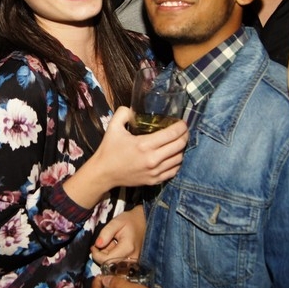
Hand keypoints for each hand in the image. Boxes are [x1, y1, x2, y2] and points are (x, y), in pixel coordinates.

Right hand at [63, 106, 187, 207]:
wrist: (104, 173)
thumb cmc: (109, 150)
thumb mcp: (113, 127)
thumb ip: (123, 113)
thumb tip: (132, 107)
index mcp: (144, 144)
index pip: (172, 134)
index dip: (181, 126)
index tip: (182, 122)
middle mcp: (153, 159)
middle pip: (179, 145)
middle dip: (184, 136)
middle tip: (183, 131)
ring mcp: (155, 171)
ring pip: (179, 159)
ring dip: (181, 149)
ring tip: (179, 142)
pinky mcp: (154, 180)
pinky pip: (174, 171)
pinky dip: (177, 163)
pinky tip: (173, 156)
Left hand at [91, 205, 145, 264]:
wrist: (145, 222)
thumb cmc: (131, 220)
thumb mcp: (116, 222)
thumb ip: (105, 233)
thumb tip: (97, 245)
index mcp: (128, 248)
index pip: (106, 260)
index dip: (96, 255)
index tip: (93, 246)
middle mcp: (132, 259)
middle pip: (109, 266)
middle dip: (102, 255)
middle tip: (103, 243)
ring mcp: (134, 262)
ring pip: (113, 266)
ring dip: (108, 256)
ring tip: (111, 243)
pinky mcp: (133, 263)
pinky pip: (119, 264)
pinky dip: (113, 257)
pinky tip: (115, 248)